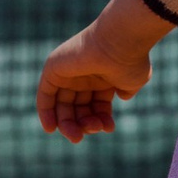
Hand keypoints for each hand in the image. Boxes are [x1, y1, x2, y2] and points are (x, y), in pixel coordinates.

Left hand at [34, 0, 166, 140]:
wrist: (120, 40)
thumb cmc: (130, 60)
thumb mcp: (133, 80)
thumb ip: (127, 90)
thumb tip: (122, 96)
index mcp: (103, 77)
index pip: (97, 105)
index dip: (101, 119)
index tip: (108, 128)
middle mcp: (85, 74)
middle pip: (78, 107)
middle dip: (83, 124)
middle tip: (88, 133)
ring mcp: (68, 71)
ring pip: (63, 105)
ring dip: (68, 124)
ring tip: (77, 136)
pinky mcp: (53, 68)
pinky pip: (45, 95)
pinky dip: (46, 112)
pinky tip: (52, 128)